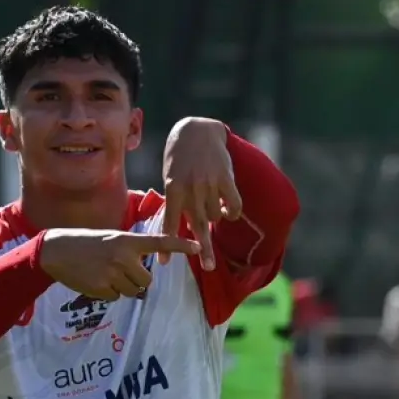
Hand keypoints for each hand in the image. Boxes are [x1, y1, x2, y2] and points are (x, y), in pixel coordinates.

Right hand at [40, 229, 201, 301]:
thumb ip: (129, 251)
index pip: (159, 243)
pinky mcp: (101, 288)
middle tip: (119, 270)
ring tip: (104, 273)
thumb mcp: (110, 238)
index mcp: (126, 240)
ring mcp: (112, 274)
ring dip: (122, 286)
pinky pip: (115, 297)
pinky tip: (95, 280)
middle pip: (146, 280)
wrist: (55, 250)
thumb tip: (143, 277)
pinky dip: (108, 293)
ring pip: (132, 291)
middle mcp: (122, 257)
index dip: (180, 246)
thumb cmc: (85, 243)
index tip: (198, 247)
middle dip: (136, 279)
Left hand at [161, 117, 242, 270]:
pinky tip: (229, 210)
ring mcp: (209, 184)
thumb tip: (181, 227)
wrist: (197, 131)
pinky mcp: (225, 179)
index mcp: (173, 190)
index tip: (164, 262)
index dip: (167, 244)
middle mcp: (191, 189)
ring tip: (213, 207)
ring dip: (215, 217)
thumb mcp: (170, 178)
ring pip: (216, 216)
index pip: (169, 223)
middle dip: (203, 249)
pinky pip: (234, 205)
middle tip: (209, 267)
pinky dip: (232, 212)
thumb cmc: (179, 158)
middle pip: (198, 227)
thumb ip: (176, 201)